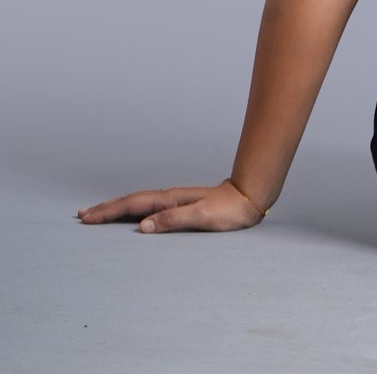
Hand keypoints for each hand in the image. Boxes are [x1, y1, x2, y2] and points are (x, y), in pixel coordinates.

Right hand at [76, 179, 267, 232]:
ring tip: (97, 213)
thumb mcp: (201, 217)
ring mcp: (172, 200)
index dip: (109, 211)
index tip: (87, 217)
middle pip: (130, 202)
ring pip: (137, 203)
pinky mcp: (177, 205)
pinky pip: (147, 206)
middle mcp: (168, 197)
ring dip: (116, 208)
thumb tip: (142, 226)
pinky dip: (131, 209)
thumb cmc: (227, 211)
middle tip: (82, 215)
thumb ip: (172, 220)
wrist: (246, 199)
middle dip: (105, 208)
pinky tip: (129, 216)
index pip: (133, 206)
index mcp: (169, 200)